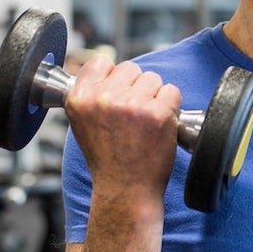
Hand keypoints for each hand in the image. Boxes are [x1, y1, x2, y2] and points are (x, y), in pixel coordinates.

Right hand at [65, 56, 181, 202]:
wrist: (126, 189)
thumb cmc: (107, 160)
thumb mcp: (82, 124)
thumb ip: (90, 94)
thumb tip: (107, 69)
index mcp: (80, 99)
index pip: (101, 62)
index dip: (113, 76)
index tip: (117, 92)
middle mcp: (104, 98)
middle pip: (131, 68)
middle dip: (135, 87)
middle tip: (132, 116)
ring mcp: (132, 104)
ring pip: (153, 79)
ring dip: (154, 97)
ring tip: (145, 122)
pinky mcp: (158, 113)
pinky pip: (172, 91)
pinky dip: (171, 106)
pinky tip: (159, 125)